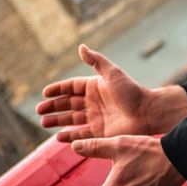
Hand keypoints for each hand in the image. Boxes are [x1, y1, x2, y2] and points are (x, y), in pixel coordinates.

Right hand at [38, 44, 186, 141]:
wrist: (147, 113)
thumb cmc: (131, 91)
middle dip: (54, 107)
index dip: (58, 90)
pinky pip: (81, 134)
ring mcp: (96, 117)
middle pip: (68, 104)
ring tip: (44, 123)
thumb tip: (81, 47)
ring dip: (58, 121)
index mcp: (94, 86)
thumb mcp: (112, 73)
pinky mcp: (100, 132)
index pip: (71, 87)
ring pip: (71, 119)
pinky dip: (70, 136)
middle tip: (39, 111)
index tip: (45, 93)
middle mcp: (93, 102)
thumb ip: (96, 61)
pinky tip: (59, 138)